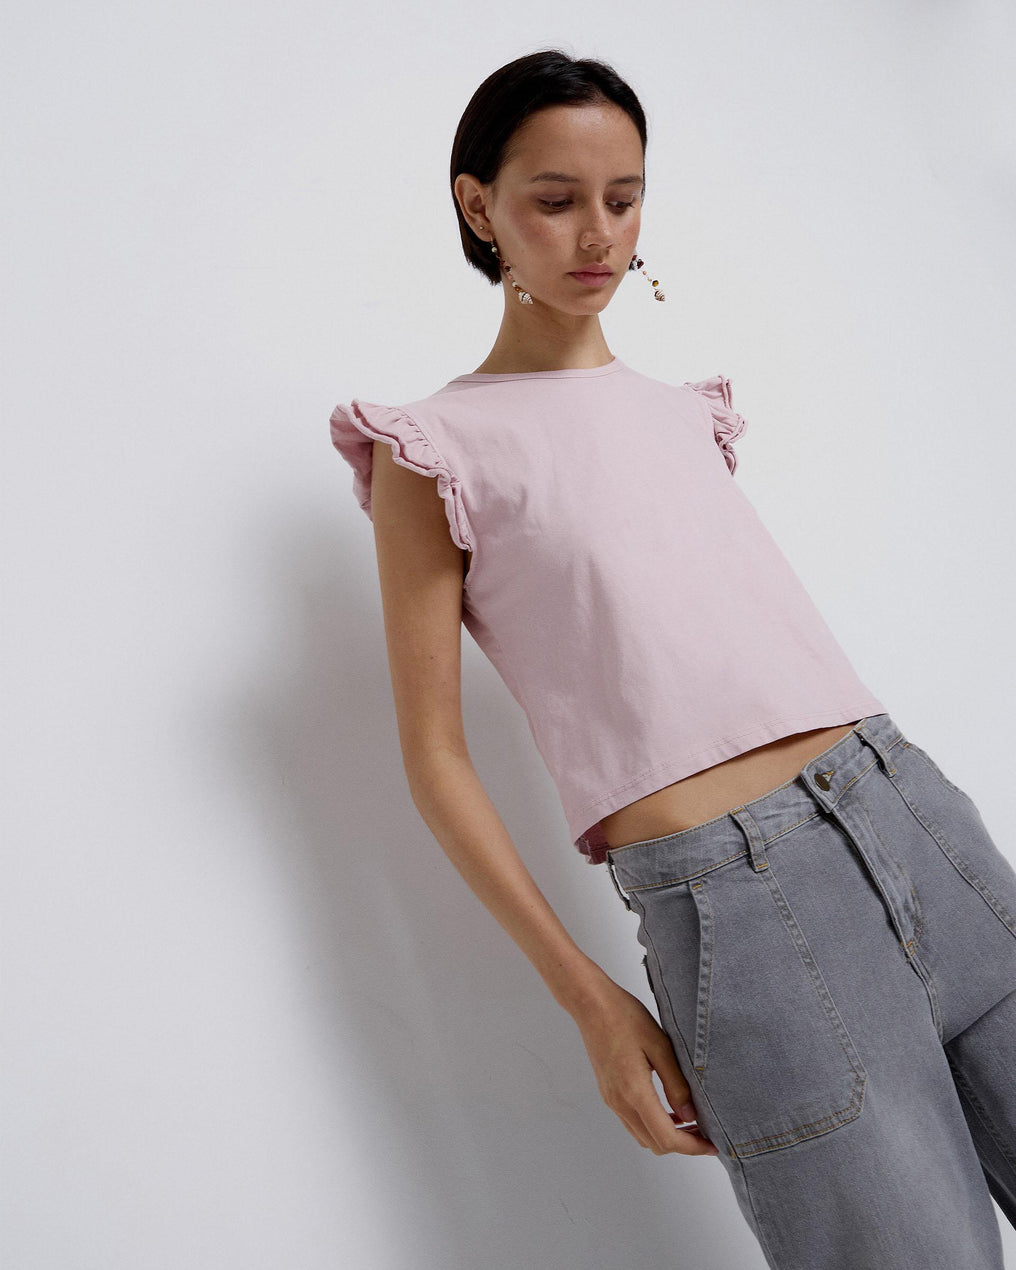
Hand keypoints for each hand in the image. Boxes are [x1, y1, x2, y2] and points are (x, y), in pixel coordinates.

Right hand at [573, 978, 719, 1156]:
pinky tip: (669, 1108)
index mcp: (634, 1092)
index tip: (713, 1145)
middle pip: (655, 1144)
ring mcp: (611, 1099)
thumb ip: (676, 1084)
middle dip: (683, 1144)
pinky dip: (653, 1124)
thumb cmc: (626, 1018)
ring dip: (667, 1136)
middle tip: (706, 1132)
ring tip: (691, 1121)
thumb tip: (691, 1116)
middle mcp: (619, 1102)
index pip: (667, 1138)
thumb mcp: (660, 1046)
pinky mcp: (608, 1092)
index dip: (692, 1147)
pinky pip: (632, 1122)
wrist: (591, 1004)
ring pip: (642, 1136)